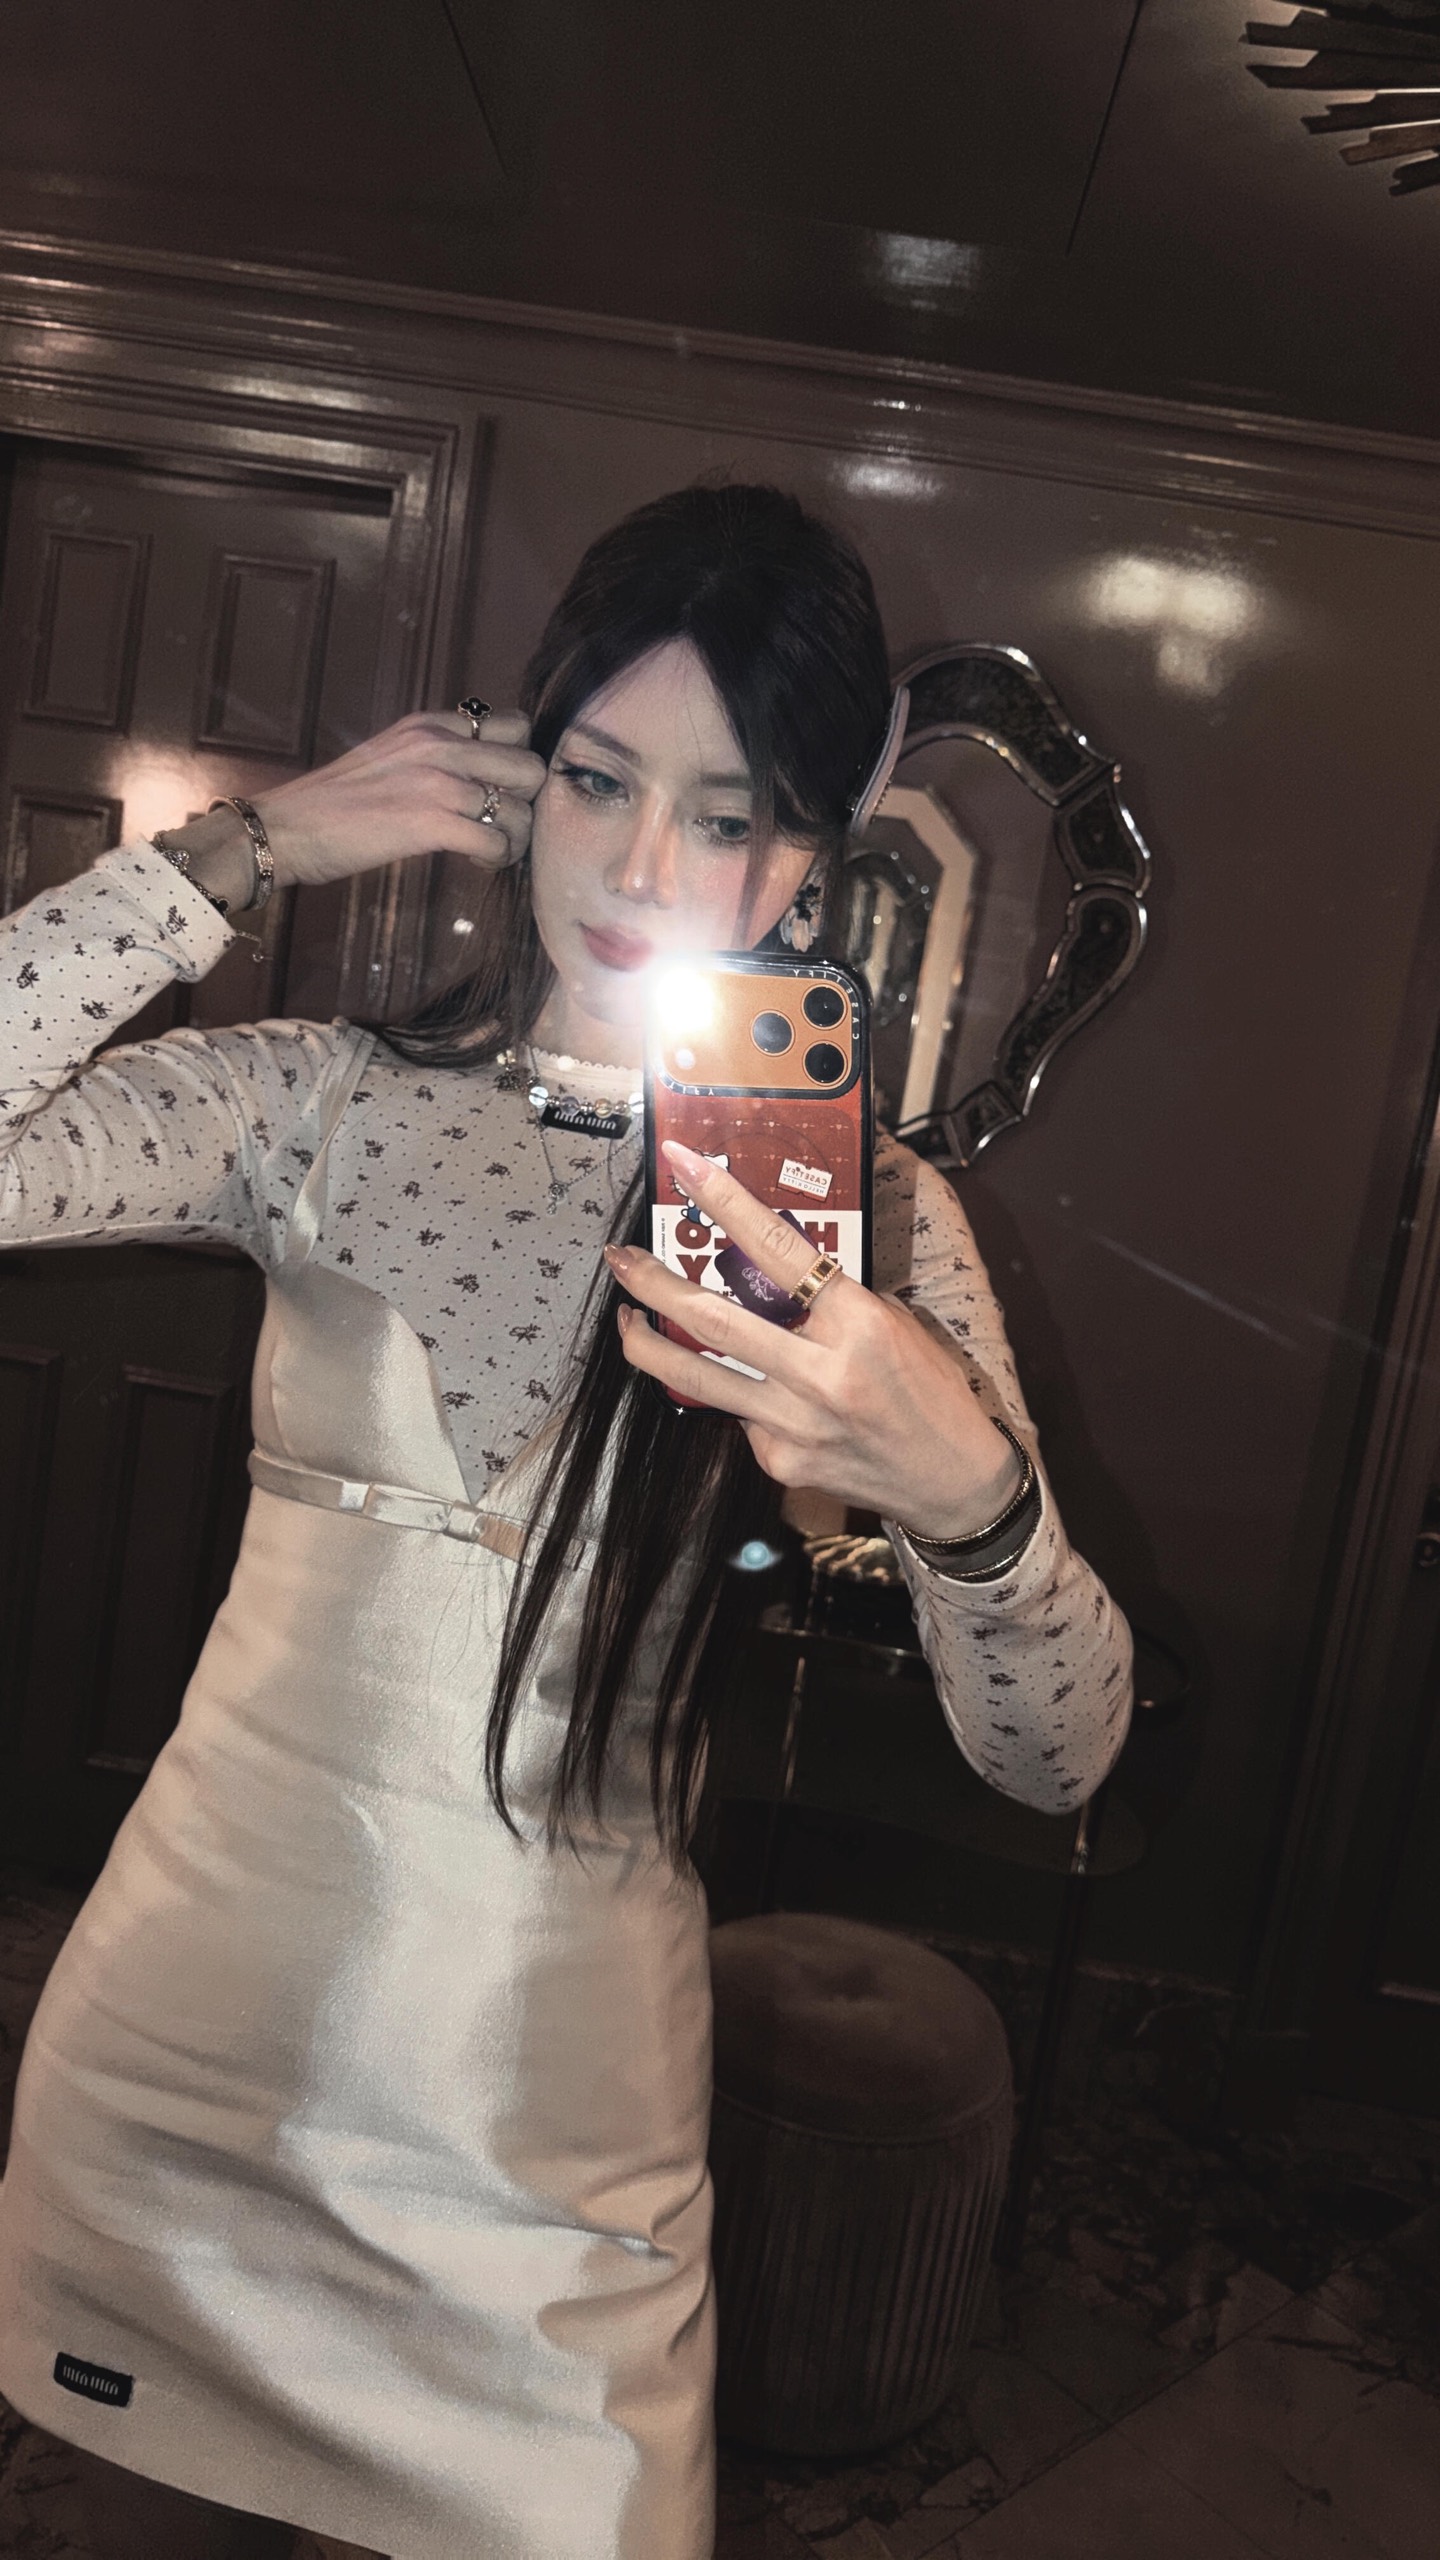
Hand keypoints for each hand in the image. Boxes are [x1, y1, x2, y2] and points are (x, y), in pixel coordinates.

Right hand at [171, 710, 546, 901]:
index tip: (502, 789)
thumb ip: (435, 756)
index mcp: (430, 725)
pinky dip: (495, 860)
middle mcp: (440, 745)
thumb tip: (481, 775)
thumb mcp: (390, 756)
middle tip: (503, 825)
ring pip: (520, 810)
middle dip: (525, 803)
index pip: (514, 725)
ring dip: (513, 839)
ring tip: (489, 851)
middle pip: (530, 767)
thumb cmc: (333, 803)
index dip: (518, 762)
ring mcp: (437, 782)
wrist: (285, 828)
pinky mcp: (430, 822)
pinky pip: (497, 843)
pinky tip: (475, 862)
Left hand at [606, 1140, 1024, 1537]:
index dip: (724, 1201)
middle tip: (620, 1258)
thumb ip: (827, 1302)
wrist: (952, 1480)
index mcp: (858, 1323)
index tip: (683, 1165)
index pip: (777, 1249)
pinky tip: (757, 1396)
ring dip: (647, 1345)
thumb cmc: (928, 1392)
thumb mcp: (891, 1325)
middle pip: (712, 1319)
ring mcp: (793, 1423)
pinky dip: (736, 1397)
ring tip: (626, 1320)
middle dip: (652, 1284)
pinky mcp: (779, 1461)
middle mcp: (820, 1374)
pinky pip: (738, 1416)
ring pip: (696, 1376)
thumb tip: (762, 1273)